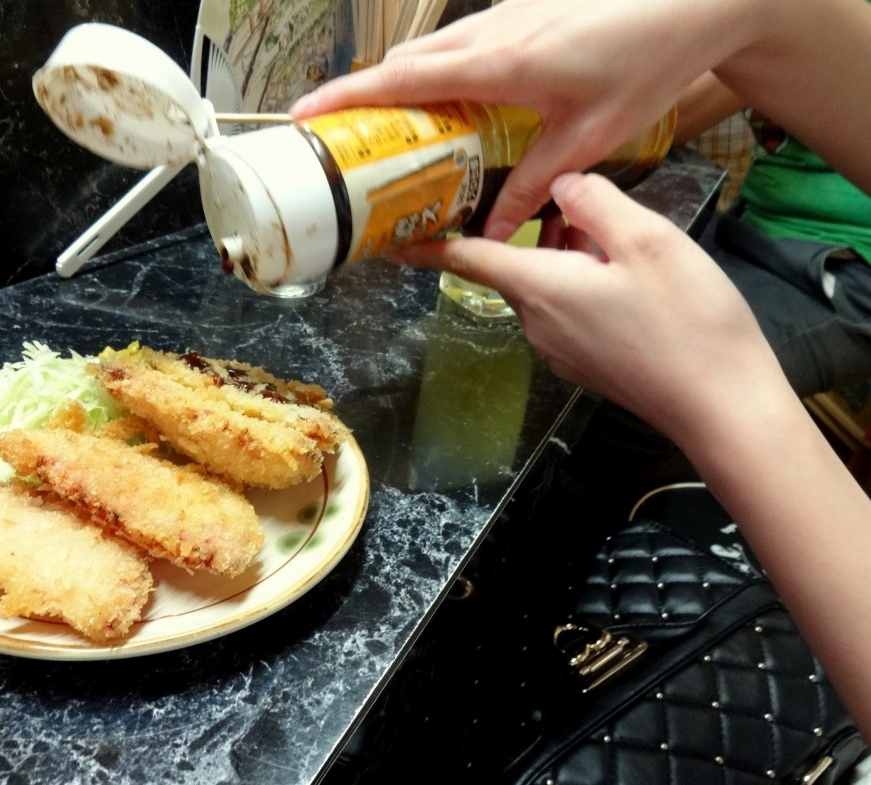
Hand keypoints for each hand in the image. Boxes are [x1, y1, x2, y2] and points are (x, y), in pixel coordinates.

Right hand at [292, 0, 743, 238]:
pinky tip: (453, 100)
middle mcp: (492, 30)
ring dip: (403, 82)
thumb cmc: (645, 63)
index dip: (347, 97)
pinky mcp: (524, 9)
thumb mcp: (587, 136)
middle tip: (344, 138)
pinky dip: (440, 69)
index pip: (402, 79)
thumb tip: (495, 230)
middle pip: (406, 61)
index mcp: (498, 63)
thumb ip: (534, 185)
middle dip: (365, 96)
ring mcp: (507, 12)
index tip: (305, 116)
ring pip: (434, 48)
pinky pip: (463, 40)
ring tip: (390, 128)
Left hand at [388, 173, 783, 444]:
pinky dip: (586, 287)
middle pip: (516, 264)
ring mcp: (560, 352)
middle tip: (590, 208)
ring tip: (625, 247)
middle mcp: (536, 324)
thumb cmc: (687, 321)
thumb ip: (595, 202)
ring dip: (570, 258)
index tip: (388, 235)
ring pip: (547, 287)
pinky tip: (633, 285)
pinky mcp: (586, 366)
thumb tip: (559, 185)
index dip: (426, 243)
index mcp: (539, 288)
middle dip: (542, 231)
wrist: (722, 407)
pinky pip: (569, 313)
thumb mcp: (646, 240)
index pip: (465, 258)